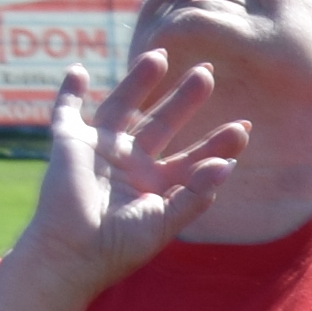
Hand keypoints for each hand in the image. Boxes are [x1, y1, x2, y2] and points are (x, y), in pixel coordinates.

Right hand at [13, 50, 246, 297]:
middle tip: (207, 73)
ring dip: (139, 81)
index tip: (244, 126)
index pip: (194, 157)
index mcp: (157, 186)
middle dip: (185, 99)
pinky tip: (79, 70)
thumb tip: (228, 165)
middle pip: (163, 123)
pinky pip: (67, 111)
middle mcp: (131, 164)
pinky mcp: (70, 144)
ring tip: (159, 55)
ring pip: (123, 106)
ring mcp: (101, 151)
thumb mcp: (166, 222)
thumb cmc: (120, 247)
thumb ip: (196, 194)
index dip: (218, 142)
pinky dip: (69, 91)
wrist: (73, 255)